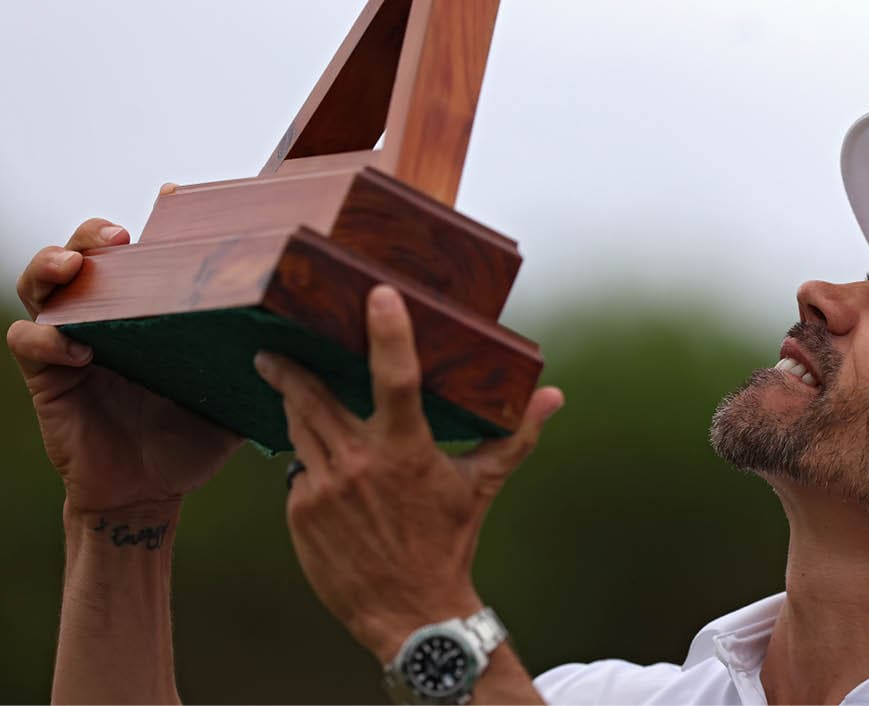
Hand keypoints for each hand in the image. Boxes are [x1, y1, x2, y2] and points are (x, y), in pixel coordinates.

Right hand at [6, 208, 242, 515]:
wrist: (154, 491)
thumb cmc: (195, 433)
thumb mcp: (237, 389)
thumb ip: (268, 361)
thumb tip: (319, 336)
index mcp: (154, 309)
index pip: (148, 251)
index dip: (155, 219)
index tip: (172, 195)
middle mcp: (110, 316)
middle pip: (85, 252)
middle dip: (92, 232)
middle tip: (117, 236)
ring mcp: (75, 342)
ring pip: (43, 285)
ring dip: (52, 265)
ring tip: (75, 266)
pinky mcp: (51, 378)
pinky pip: (30, 344)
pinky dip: (45, 337)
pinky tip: (77, 347)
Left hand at [254, 284, 563, 663]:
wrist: (411, 612)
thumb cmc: (450, 541)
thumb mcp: (483, 484)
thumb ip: (516, 434)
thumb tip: (554, 396)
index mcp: (407, 450)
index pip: (396, 378)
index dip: (388, 333)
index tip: (378, 295)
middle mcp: (360, 465)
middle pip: (314, 396)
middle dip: (290, 368)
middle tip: (274, 346)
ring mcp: (323, 489)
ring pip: (297, 428)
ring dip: (292, 405)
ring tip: (285, 386)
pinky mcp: (300, 512)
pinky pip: (297, 470)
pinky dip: (308, 460)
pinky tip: (317, 460)